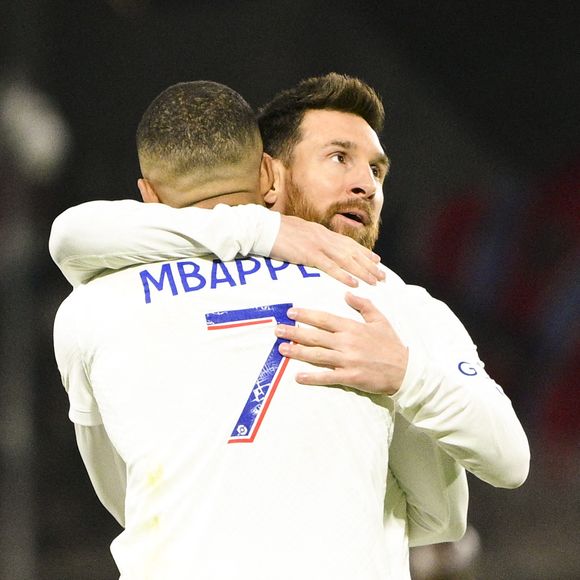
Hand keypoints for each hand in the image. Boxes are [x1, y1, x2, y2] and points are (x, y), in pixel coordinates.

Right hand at [271, 215, 384, 286]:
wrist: (263, 227)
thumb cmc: (277, 231)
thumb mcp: (300, 232)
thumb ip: (312, 238)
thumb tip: (317, 244)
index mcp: (322, 232)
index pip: (349, 243)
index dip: (364, 252)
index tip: (377, 260)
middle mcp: (324, 237)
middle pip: (352, 252)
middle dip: (369, 265)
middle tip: (382, 275)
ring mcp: (318, 246)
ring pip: (346, 260)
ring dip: (362, 272)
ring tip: (375, 281)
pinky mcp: (309, 255)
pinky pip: (330, 267)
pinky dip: (343, 276)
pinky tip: (354, 283)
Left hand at [275, 292, 407, 394]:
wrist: (406, 370)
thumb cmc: (391, 345)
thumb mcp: (380, 320)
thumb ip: (363, 305)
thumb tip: (347, 293)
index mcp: (352, 328)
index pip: (324, 319)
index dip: (306, 315)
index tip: (291, 312)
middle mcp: (347, 343)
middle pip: (315, 336)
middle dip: (294, 332)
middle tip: (278, 330)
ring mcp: (348, 360)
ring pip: (317, 355)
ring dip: (298, 352)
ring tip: (282, 349)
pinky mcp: (350, 377)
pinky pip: (327, 377)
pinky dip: (312, 377)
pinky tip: (298, 377)